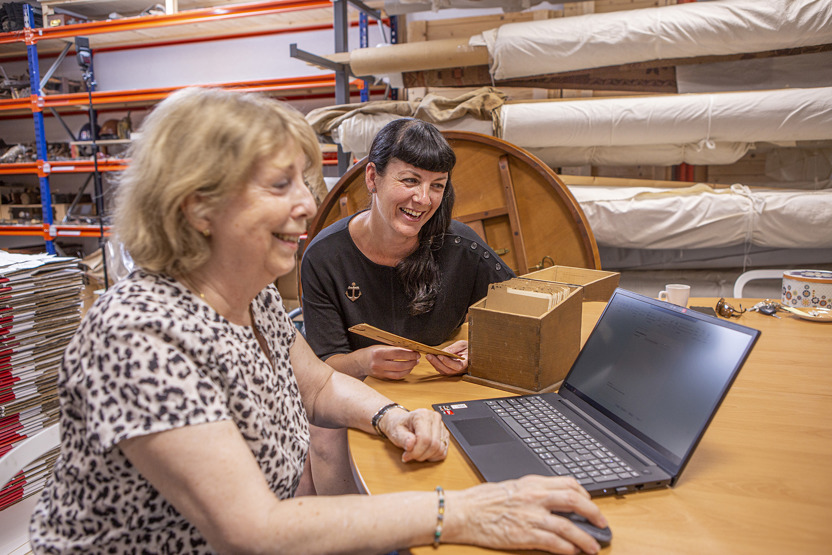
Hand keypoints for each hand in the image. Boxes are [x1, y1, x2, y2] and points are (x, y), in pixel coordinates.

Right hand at [359, 345, 420, 379]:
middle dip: (411, 361)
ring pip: (399, 373)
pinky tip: (408, 368)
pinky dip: (404, 373)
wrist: (360, 362)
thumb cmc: (372, 352)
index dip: (409, 353)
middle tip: (417, 358)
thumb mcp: (381, 346)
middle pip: (400, 365)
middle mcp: (378, 363)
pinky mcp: (382, 378)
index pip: (398, 353)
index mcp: (379, 353)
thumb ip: (394, 348)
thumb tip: (410, 349)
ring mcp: (380, 372)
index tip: (416, 352)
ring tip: (414, 363)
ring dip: (409, 368)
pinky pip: (396, 377)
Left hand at [379, 407, 448, 462]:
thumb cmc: (399, 425)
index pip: (425, 438)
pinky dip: (434, 456)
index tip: (406, 456)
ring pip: (440, 449)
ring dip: (427, 456)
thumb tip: (411, 444)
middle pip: (434, 445)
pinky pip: (443, 451)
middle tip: (410, 456)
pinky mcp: (444, 434)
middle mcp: (434, 418)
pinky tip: (424, 453)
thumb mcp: (395, 431)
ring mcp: (441, 426)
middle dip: (421, 455)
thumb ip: (403, 438)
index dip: (416, 452)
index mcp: (422, 415)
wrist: (402, 422)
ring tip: (416, 453)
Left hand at [425, 340, 467, 375]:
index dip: (448, 362)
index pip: (457, 366)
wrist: (471, 351)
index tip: (440, 355)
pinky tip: (431, 358)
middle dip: (437, 363)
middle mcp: (461, 370)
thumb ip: (453, 348)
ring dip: (435, 364)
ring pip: (444, 371)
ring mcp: (455, 371)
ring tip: (428, 356)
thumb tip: (443, 351)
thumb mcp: (462, 344)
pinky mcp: (451, 370)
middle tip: (429, 355)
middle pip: (448, 370)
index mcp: (467, 363)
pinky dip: (436, 364)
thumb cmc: (468, 347)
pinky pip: (442, 370)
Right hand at [445, 475, 607, 553]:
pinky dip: (567, 549)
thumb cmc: (482, 500)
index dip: (584, 493)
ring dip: (585, 538)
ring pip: (568, 526)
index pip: (567, 483)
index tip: (589, 502)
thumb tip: (549, 499)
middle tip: (602, 523)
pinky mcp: (525, 535)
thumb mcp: (511, 487)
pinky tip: (573, 553)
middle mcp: (535, 497)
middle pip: (574, 500)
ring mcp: (531, 516)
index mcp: (532, 483)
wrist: (464, 512)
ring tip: (594, 546)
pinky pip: (553, 542)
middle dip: (593, 513)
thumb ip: (532, 491)